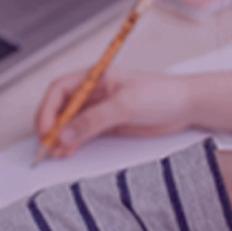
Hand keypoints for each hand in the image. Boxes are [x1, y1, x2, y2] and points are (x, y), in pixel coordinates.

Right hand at [35, 68, 231, 157]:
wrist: (186, 106)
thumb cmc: (162, 94)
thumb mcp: (126, 105)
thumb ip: (94, 119)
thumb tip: (66, 133)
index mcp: (94, 77)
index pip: (60, 90)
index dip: (48, 109)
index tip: (46, 129)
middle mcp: (94, 92)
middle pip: (61, 107)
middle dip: (51, 126)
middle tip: (47, 145)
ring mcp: (100, 109)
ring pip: (70, 123)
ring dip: (61, 137)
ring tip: (57, 153)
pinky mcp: (108, 124)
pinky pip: (83, 134)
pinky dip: (73, 143)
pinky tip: (68, 152)